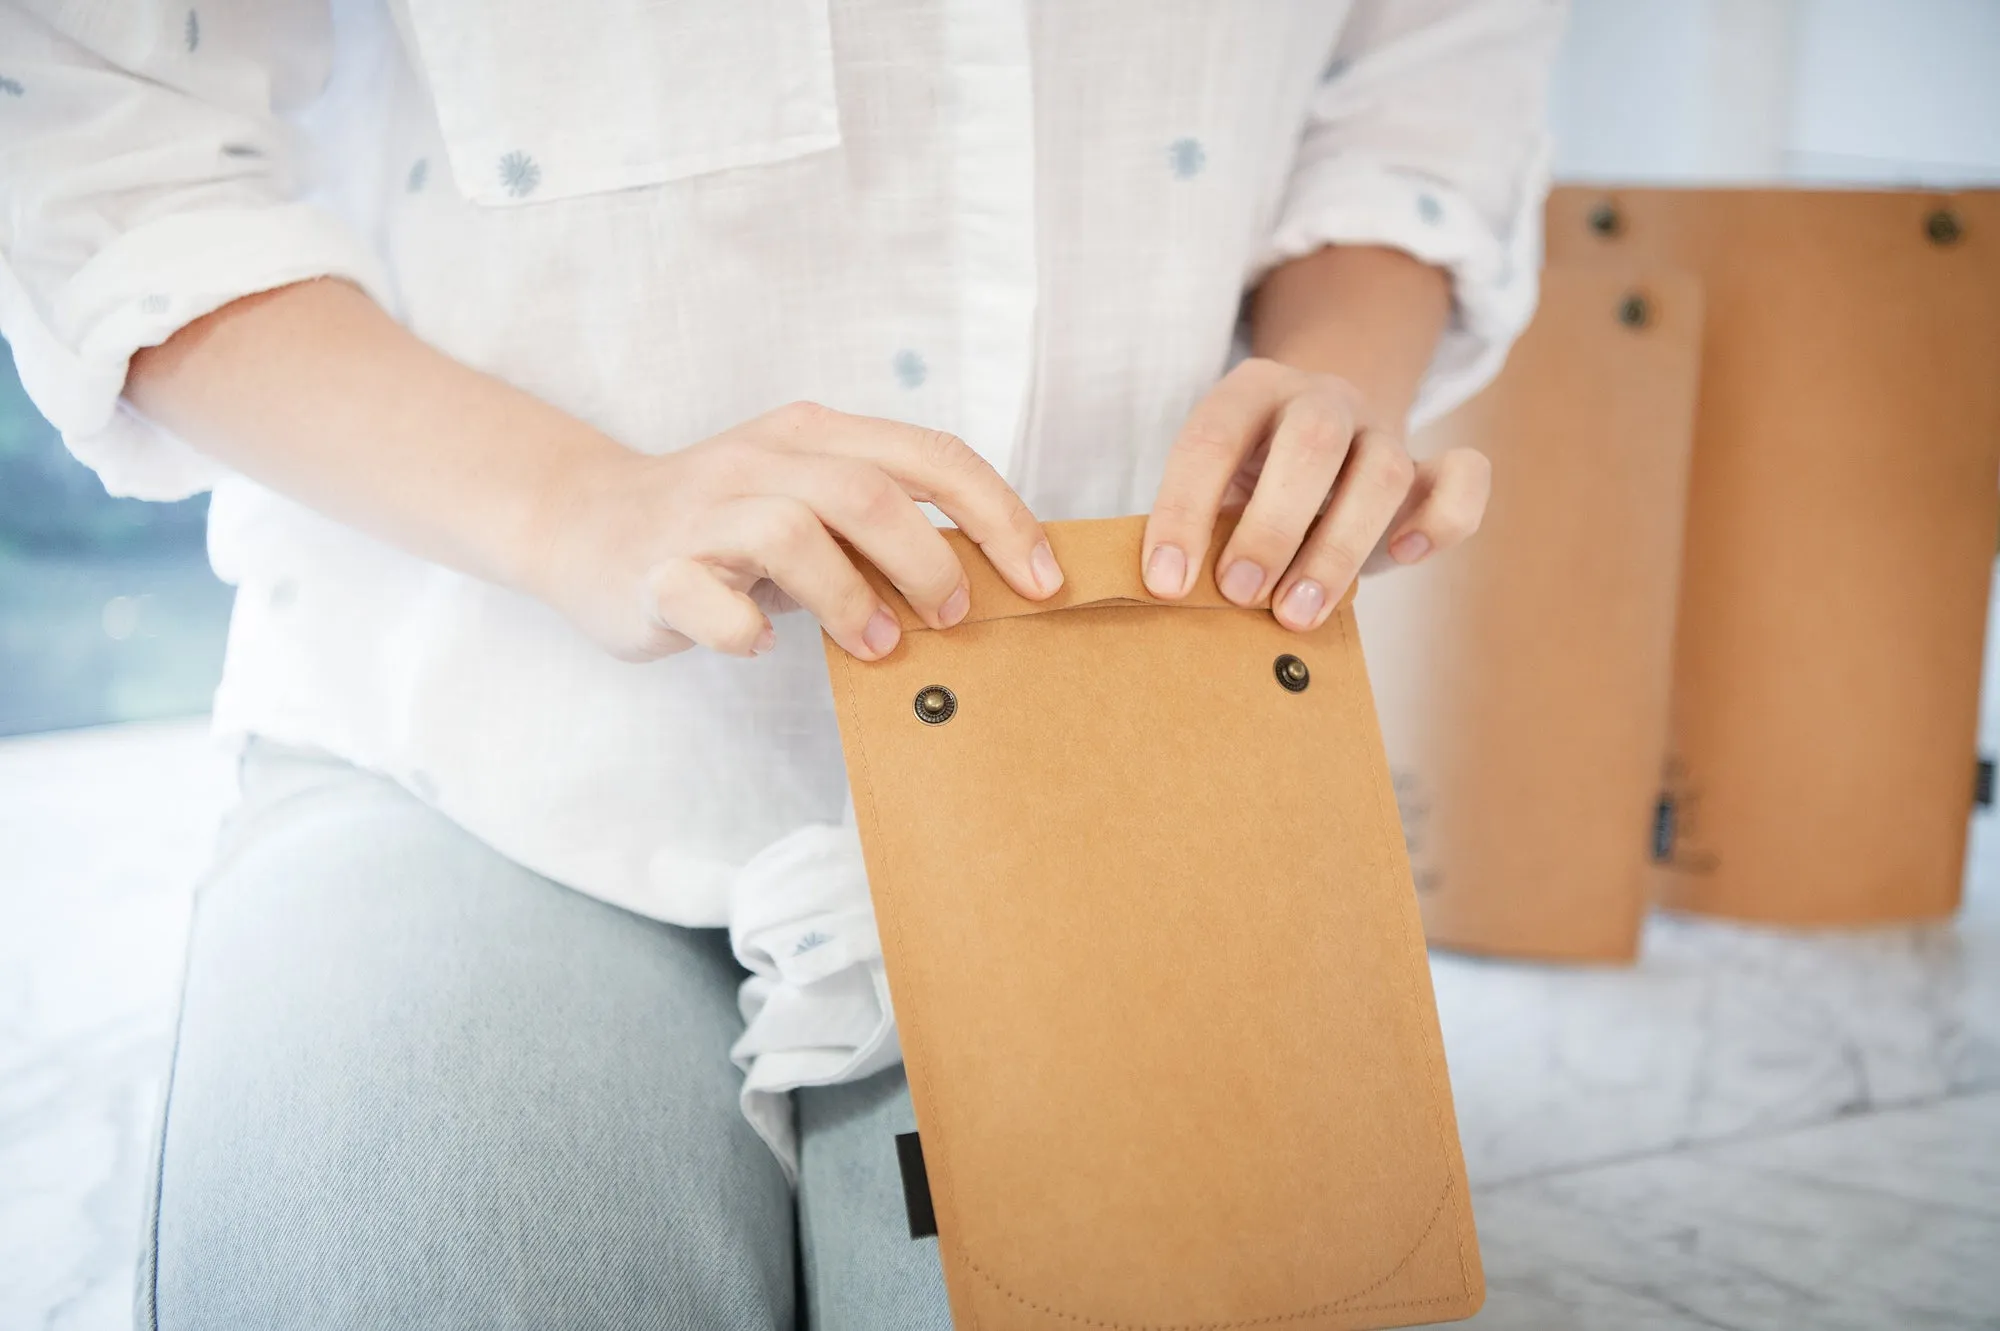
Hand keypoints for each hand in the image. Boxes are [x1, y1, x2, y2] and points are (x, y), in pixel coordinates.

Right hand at [529, 401, 1062, 661]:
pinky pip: (703, 597)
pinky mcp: (653, 568)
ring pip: (790, 531)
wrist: (585, 526)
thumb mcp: (813, 509)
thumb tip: (986, 584)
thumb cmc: (726, 529)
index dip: (997, 514)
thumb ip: (883, 531)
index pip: (929, 454)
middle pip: (865, 491)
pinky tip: (761, 645)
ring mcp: (703, 511)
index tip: (1042, 578)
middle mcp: (762, 459)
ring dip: (849, 599)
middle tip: (954, 618)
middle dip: (929, 559)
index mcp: (816, 435)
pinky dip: (742, 629)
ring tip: (876, 646)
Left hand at [1142, 357, 1489, 629]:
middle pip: (1312, 443)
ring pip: (1384, 470)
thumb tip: (1174, 597)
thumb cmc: (1249, 485)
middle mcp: (1320, 400)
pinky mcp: (1428, 467)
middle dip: (1271, 527)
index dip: (1184, 512)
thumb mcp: (1213, 491)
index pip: (1211, 440)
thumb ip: (1200, 528)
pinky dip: (1441, 519)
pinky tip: (1401, 558)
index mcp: (1250, 393)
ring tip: (1297, 615)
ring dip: (1338, 550)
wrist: (1320, 440)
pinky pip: (1463, 476)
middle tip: (1238, 594)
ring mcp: (1380, 429)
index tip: (1167, 583)